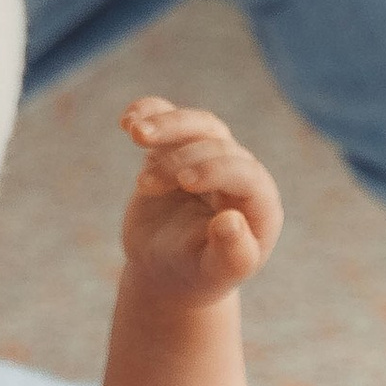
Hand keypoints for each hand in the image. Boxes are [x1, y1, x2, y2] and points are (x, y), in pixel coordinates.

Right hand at [119, 97, 283, 299]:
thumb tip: (230, 221)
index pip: (246, 173)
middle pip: (217, 143)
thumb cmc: (197, 273)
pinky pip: (169, 117)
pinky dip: (149, 111)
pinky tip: (127, 121)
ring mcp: (208, 156)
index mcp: (258, 203)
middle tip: (144, 186)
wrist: (169, 266)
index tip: (184, 181)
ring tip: (135, 132)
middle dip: (179, 160)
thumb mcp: (215, 272)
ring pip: (197, 124)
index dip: (217, 170)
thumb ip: (231, 254)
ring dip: (167, 123)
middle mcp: (239, 172)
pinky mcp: (178, 147)